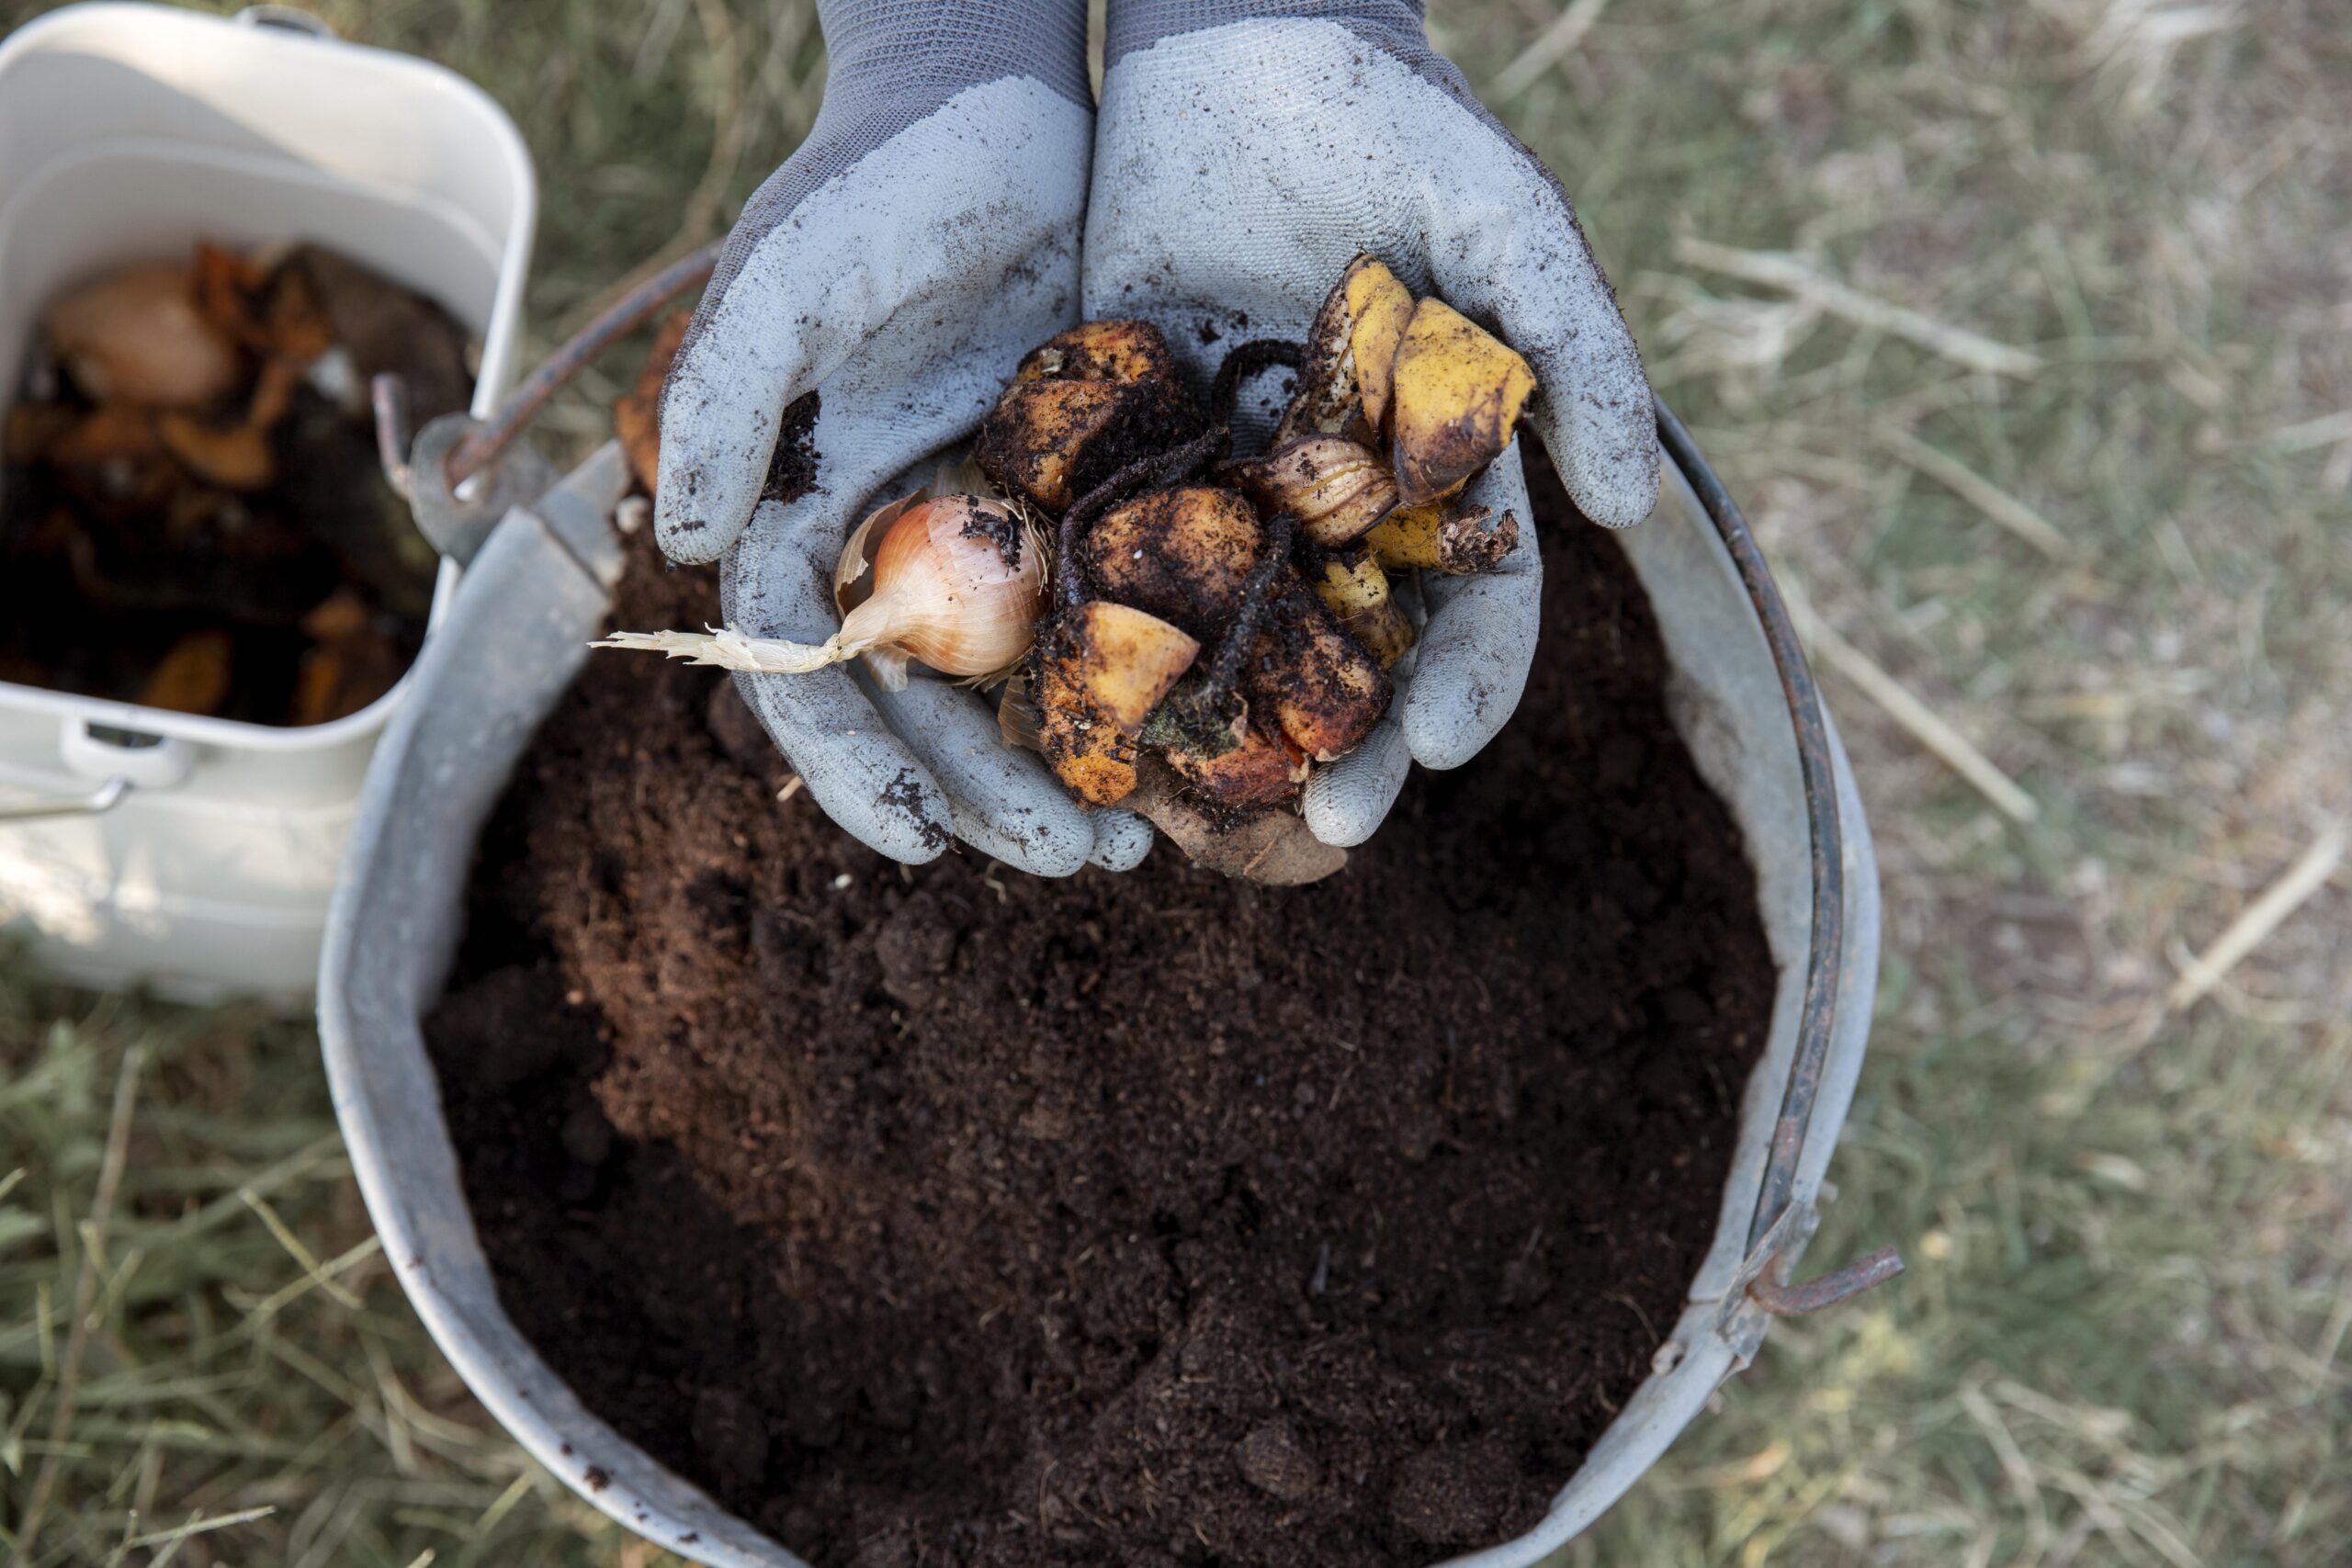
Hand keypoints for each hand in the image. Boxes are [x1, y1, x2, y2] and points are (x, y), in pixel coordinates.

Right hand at [653, 0, 1151, 874]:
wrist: (998, 102)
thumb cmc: (879, 183)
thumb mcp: (794, 277)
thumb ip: (731, 399)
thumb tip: (693, 545)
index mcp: (809, 520)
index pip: (812, 674)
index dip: (855, 767)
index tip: (916, 844)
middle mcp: (898, 545)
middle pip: (931, 708)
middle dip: (989, 796)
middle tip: (1084, 861)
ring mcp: (994, 530)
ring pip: (1025, 685)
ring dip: (1075, 766)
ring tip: (1145, 839)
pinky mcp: (1086, 500)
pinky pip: (1112, 615)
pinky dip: (1145, 682)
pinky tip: (1202, 738)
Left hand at [1088, 0, 1659, 846]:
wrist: (1239, 35)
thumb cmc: (1396, 122)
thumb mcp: (1506, 221)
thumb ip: (1577, 354)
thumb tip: (1628, 508)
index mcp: (1436, 476)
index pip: (1474, 611)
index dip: (1466, 686)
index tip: (1439, 748)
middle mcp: (1334, 504)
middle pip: (1352, 659)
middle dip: (1349, 746)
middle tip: (1326, 821)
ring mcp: (1227, 485)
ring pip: (1230, 636)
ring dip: (1224, 726)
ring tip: (1202, 804)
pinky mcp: (1124, 448)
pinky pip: (1115, 558)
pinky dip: (1107, 634)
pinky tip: (1084, 702)